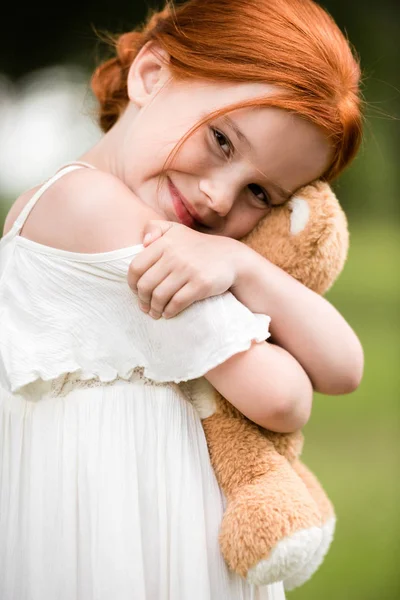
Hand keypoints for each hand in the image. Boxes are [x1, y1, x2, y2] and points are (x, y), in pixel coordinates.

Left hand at [127, 220, 242, 318]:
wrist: (231, 257)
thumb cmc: (197, 247)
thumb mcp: (176, 230)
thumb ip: (155, 228)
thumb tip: (144, 243)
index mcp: (164, 242)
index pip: (136, 267)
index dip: (132, 283)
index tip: (136, 291)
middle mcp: (174, 255)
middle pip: (146, 285)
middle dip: (142, 300)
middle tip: (144, 307)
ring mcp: (188, 270)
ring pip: (159, 296)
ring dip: (154, 309)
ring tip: (155, 313)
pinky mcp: (200, 284)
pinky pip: (177, 303)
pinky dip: (169, 311)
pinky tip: (168, 314)